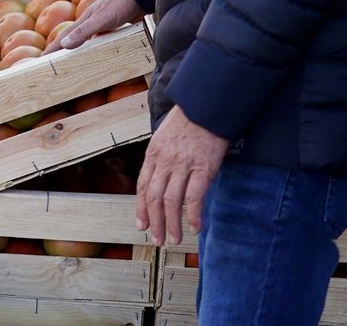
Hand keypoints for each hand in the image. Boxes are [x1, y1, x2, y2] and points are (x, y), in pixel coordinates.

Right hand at [45, 0, 138, 51]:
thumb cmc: (121, 3)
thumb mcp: (101, 19)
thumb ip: (84, 31)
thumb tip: (64, 44)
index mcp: (85, 20)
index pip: (64, 37)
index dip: (53, 48)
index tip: (42, 58)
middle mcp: (91, 22)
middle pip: (72, 38)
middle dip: (61, 48)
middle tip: (52, 60)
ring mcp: (102, 23)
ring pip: (86, 39)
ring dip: (78, 48)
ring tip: (71, 59)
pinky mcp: (114, 26)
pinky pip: (100, 39)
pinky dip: (94, 46)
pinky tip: (98, 51)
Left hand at [135, 105, 227, 244]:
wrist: (206, 107)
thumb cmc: (187, 122)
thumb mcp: (164, 137)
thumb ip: (160, 158)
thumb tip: (158, 179)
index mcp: (153, 154)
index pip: (143, 187)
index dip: (141, 209)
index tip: (142, 225)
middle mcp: (165, 161)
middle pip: (154, 198)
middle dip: (154, 222)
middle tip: (158, 239)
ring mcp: (183, 165)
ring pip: (172, 201)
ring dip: (172, 224)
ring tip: (175, 238)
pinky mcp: (203, 168)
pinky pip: (194, 197)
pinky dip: (193, 215)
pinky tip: (194, 227)